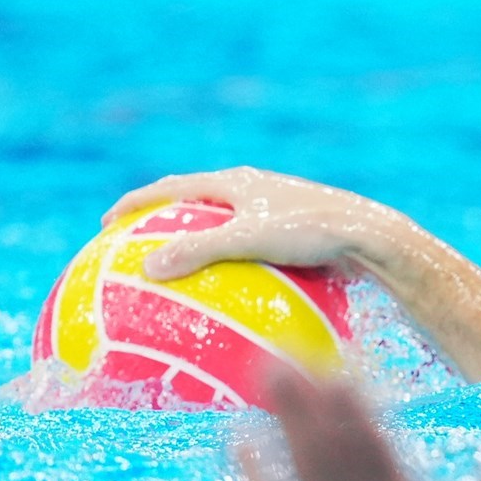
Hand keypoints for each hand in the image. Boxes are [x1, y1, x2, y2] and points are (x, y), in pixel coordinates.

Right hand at [103, 166, 403, 281]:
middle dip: (166, 221)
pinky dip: (234, 266)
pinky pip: (252, 250)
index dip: (137, 203)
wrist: (372, 236)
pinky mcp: (298, 233)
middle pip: (196, 202)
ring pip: (227, 225)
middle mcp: (255, 190)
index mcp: (236, 182)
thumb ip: (199, 250)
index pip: (172, 187)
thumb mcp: (249, 238)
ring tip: (181, 271)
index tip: (108, 222)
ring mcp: (277, 210)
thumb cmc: (312, 232)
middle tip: (138, 245)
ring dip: (201, 242)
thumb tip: (148, 269)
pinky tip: (232, 297)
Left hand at [237, 366, 480, 480]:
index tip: (338, 363)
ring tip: (264, 376)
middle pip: (328, 446)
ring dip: (281, 420)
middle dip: (306, 398)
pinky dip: (256, 474)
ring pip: (298, 470)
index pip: (373, 443)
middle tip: (283, 353)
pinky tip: (241, 437)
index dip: (352, 402)